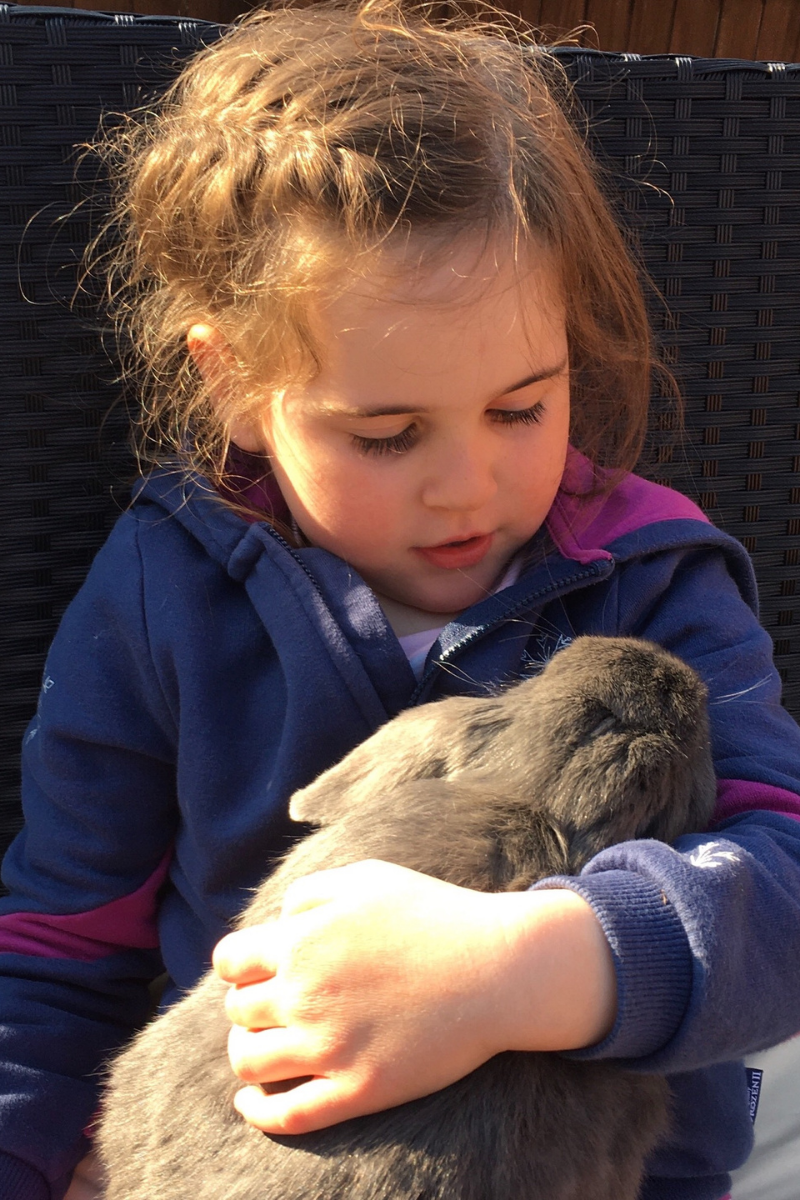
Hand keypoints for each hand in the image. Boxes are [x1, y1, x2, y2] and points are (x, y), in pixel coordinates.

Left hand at [213, 860, 615, 1135]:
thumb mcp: (368, 878)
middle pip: (237, 1010)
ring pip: (249, 1062)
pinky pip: (286, 1115)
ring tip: (263, 1049)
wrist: (498, 967)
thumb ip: (310, 892)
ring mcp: (330, 1047)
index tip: (253, 971)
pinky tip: (254, 1102)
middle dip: (246, 1006)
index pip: (229, 960)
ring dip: (246, 1053)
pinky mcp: (358, 1090)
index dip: (236, 965)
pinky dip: (257, 1111)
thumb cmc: (434, 915)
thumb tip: (275, 921)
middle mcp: (306, 994)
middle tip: (269, 1007)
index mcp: (303, 940)